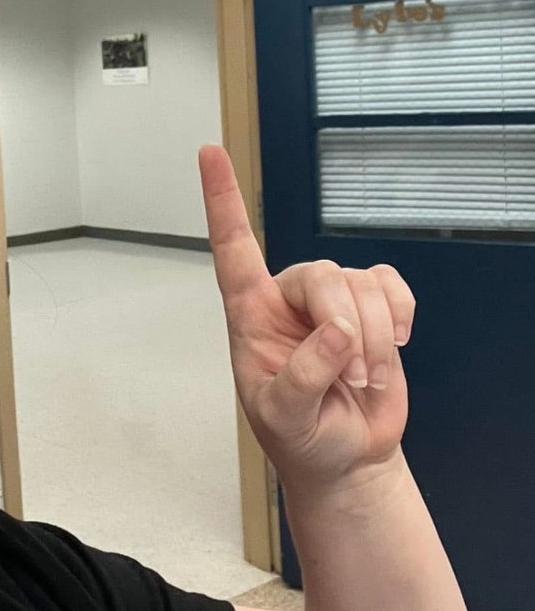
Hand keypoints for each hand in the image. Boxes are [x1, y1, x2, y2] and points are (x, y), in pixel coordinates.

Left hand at [200, 146, 412, 490]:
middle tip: (350, 378)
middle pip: (321, 275)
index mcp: (250, 316)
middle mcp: (287, 299)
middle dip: (345, 326)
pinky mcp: (372, 307)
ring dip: (373, 338)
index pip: (232, 249)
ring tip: (362, 379)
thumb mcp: (284, 418)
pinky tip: (392, 345)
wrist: (347, 458)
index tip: (210, 152)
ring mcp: (331, 301)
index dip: (222, 201)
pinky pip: (390, 284)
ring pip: (360, 283)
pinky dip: (399, 317)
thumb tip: (335, 330)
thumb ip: (301, 376)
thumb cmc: (301, 437)